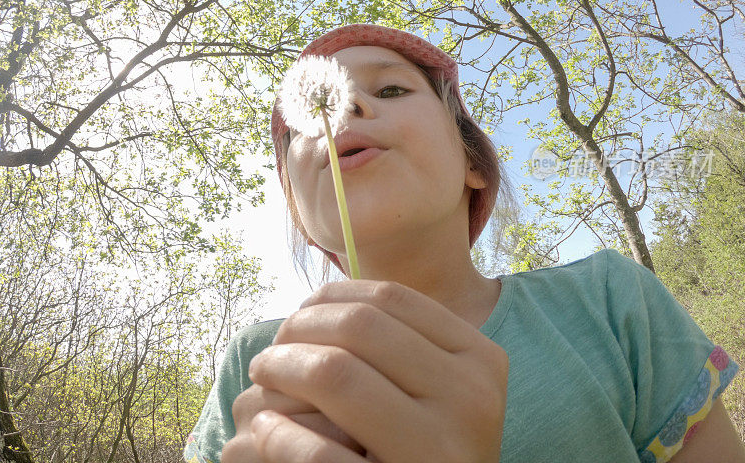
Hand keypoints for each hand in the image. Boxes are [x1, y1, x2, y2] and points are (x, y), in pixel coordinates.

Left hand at [244, 280, 508, 462]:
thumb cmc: (430, 447)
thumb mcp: (440, 389)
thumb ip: (401, 344)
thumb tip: (326, 298)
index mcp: (481, 360)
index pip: (391, 298)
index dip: (331, 298)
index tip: (298, 315)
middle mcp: (472, 399)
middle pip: (359, 326)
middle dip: (299, 329)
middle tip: (271, 352)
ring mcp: (440, 449)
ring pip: (335, 373)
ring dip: (281, 366)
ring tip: (263, 377)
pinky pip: (317, 452)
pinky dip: (280, 435)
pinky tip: (266, 429)